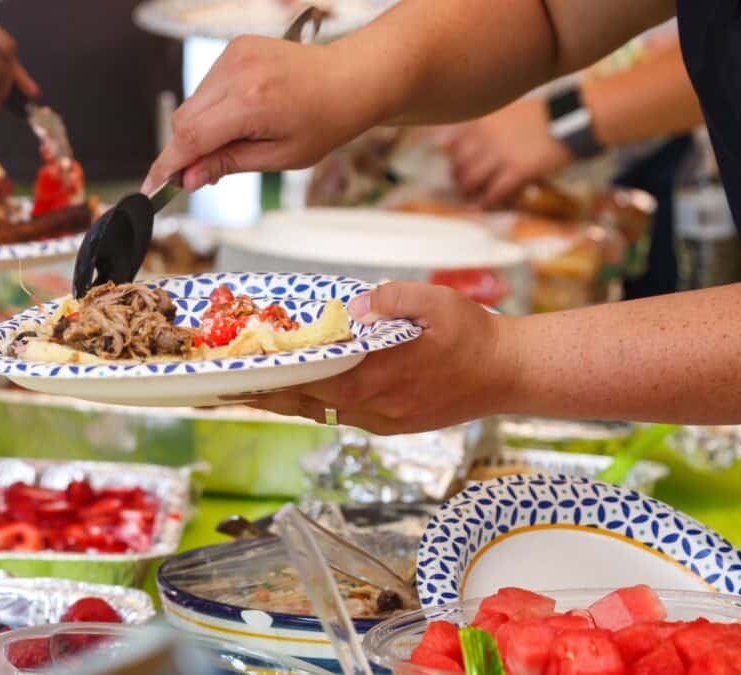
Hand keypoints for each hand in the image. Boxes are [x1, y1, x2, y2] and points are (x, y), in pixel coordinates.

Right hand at [142, 36, 384, 192]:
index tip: (153, 186)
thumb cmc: (326, 120)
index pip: (191, 137)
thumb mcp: (280, 157)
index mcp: (252, 101)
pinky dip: (211, 109)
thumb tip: (189, 178)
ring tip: (235, 141)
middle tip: (199, 175)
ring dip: (200, 130)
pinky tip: (237, 118)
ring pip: (192, 104)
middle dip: (184, 151)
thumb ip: (228, 165)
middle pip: (184, 120)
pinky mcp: (235, 48)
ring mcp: (234, 54)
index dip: (167, 165)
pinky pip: (206, 87)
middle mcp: (238, 71)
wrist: (349, 79)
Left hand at [248, 282, 518, 433]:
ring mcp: (384, 419)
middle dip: (268, 394)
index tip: (238, 379)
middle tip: (229, 388)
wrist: (511, 373)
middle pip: (307, 404)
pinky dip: (318, 404)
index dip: (273, 381)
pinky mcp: (393, 424)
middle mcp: (375, 406)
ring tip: (254, 390)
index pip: (311, 383)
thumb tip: (353, 305)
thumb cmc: (473, 335)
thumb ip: (391, 299)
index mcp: (378, 377)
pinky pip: (344, 416)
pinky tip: (302, 392)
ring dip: (290, 400)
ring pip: (323, 412)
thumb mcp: (435, 301)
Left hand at [442, 98, 572, 206]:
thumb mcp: (506, 114)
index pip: (453, 146)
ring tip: (476, 196)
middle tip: (466, 187)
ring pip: (471, 182)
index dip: (456, 160)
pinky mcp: (516, 171)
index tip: (460, 167)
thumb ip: (487, 129)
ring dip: (471, 193)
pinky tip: (490, 204)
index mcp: (482, 123)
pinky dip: (489, 201)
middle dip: (460, 180)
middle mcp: (486, 138)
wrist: (569, 121)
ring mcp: (500, 155)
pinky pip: (493, 193)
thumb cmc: (540, 119)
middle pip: (459, 166)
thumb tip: (467, 146)